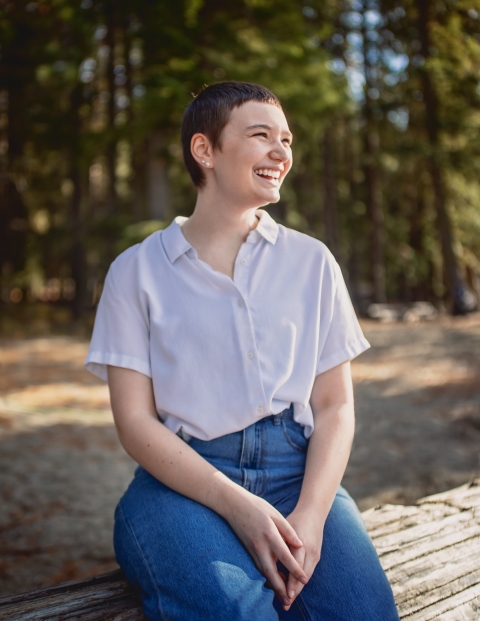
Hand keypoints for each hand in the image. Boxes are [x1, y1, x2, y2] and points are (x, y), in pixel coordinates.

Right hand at [222, 488, 307, 606]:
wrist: (233, 504)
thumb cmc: (257, 507)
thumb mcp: (275, 514)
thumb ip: (288, 530)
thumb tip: (300, 545)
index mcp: (269, 534)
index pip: (285, 556)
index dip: (295, 570)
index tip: (305, 579)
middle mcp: (260, 545)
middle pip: (271, 572)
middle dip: (281, 588)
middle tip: (290, 599)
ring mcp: (252, 549)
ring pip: (264, 572)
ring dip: (273, 585)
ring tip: (284, 595)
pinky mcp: (248, 550)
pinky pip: (259, 567)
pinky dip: (267, 576)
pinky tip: (275, 579)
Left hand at [282, 508, 323, 611]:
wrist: (314, 512)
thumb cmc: (295, 519)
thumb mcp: (285, 528)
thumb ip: (279, 543)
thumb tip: (270, 560)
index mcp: (301, 543)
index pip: (296, 566)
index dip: (290, 581)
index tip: (285, 593)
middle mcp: (310, 551)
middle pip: (303, 575)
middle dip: (295, 590)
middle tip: (286, 602)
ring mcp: (315, 554)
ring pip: (307, 576)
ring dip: (298, 588)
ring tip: (288, 600)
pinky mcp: (317, 556)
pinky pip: (309, 571)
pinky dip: (301, 581)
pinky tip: (294, 588)